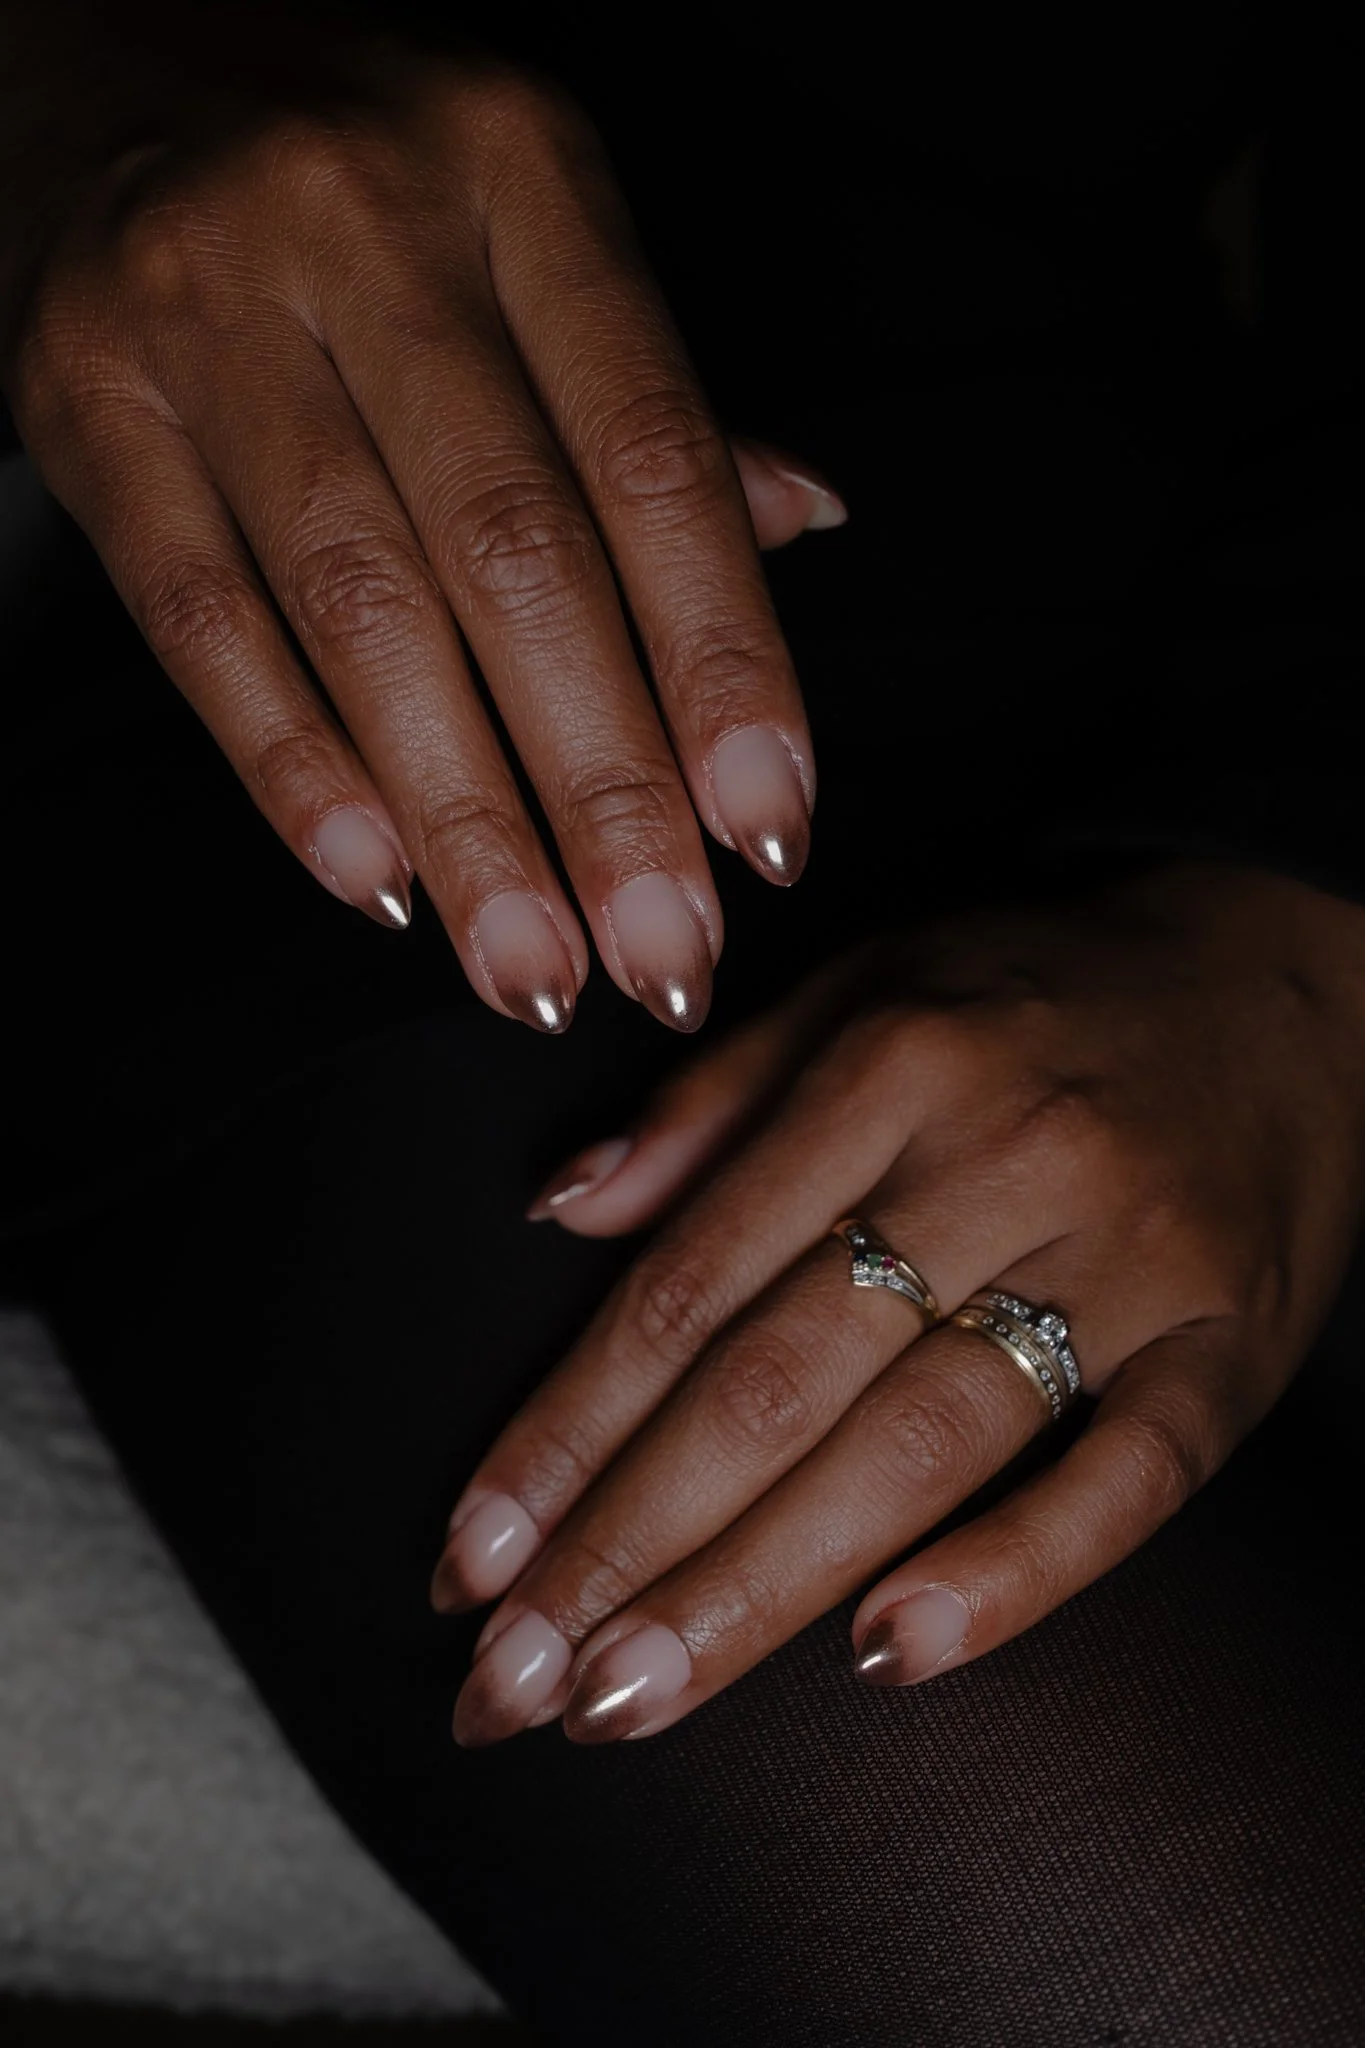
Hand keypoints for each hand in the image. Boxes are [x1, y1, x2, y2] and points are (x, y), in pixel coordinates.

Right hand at [0, 6, 839, 1031]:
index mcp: (523, 174)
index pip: (653, 461)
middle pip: (517, 561)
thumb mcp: (528, 217)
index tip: (771, 836)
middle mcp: (369, 229)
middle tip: (665, 959)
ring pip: (364, 612)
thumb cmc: (358, 165)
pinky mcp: (83, 397)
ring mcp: (208, 311)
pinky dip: (292, 765)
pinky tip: (378, 882)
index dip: (724, 666)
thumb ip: (655, 391)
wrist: (89, 43)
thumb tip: (803, 528)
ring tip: (536, 974)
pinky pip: (200, 616)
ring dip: (465, 822)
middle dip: (605, 793)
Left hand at [432, 864, 1364, 1741]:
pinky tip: (891, 1656)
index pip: (689, 1282)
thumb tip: (561, 1209)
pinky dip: (1016, 1569)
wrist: (1283, 967)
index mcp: (886, 1066)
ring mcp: (1127, 1256)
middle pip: (779, 1383)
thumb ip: (711, 1101)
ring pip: (918, 1445)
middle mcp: (997, 1158)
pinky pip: (1130, 1475)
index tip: (471, 1555)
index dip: (566, 1431)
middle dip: (627, 1543)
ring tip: (631, 1697)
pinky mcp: (1233, 1338)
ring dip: (761, 1587)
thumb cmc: (1040, 985)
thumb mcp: (864, 985)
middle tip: (512, 1683)